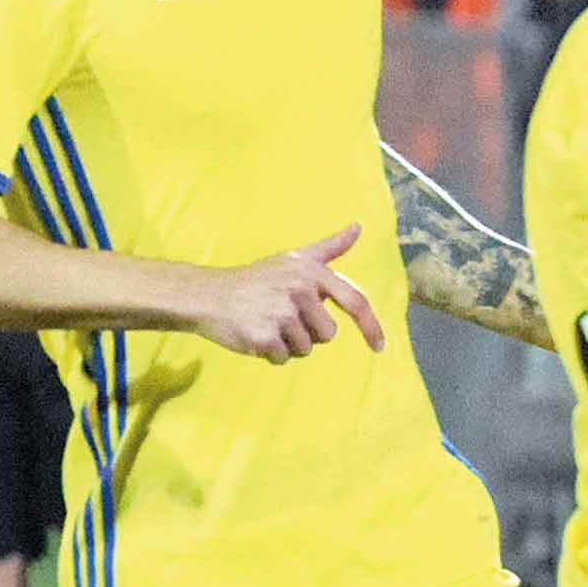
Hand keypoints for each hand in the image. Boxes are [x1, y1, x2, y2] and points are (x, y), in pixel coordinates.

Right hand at [183, 225, 381, 360]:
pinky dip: (271, 353)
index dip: (371, 326)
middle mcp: (299, 289)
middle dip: (308, 333)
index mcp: (311, 271)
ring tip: (267, 322)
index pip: (355, 301)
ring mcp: (281, 314)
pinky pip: (284, 359)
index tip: (379, 347)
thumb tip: (359, 227)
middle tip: (281, 315)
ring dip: (289, 344)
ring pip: (306, 349)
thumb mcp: (294, 259)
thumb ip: (330, 247)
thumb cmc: (257, 279)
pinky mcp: (263, 337)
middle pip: (328, 334)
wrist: (208, 295)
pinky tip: (255, 334)